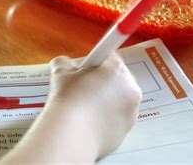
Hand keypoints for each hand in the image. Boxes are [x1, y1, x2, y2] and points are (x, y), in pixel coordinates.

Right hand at [0, 52, 140, 163]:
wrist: (71, 134)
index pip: (111, 57)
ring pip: (120, 100)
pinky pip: (118, 118)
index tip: (88, 69)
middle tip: (85, 88)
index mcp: (116, 70)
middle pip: (119, 78)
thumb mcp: (60, 73)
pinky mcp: (127, 130)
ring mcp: (131, 111)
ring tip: (86, 106)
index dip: (96, 62)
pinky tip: (90, 120)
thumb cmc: (68, 101)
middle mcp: (130, 89)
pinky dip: (108, 118)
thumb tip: (65, 64)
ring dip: (108, 100)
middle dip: (104, 81)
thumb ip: (65, 63)